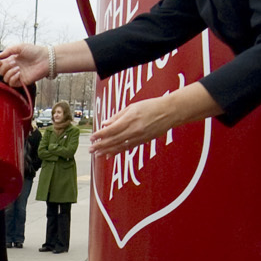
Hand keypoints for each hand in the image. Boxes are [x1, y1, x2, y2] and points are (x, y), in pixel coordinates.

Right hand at [0, 42, 50, 88]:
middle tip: (13, 63)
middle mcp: (14, 68)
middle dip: (4, 67)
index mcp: (12, 60)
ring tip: (17, 68)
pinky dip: (13, 78)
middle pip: (1, 72)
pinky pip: (12, 83)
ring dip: (9, 73)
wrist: (46, 59)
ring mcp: (18, 75)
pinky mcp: (22, 81)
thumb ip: (8, 50)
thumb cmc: (35, 51)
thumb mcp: (20, 47)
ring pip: (5, 79)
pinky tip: (18, 73)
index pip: (0, 65)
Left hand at [90, 84, 209, 158]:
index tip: (92, 138)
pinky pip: (127, 148)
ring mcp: (138, 137)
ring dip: (107, 151)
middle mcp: (133, 130)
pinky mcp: (143, 141)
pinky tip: (110, 154)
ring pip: (119, 146)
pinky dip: (117, 152)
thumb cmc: (151, 106)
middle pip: (113, 140)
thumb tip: (105, 123)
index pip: (110, 130)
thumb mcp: (132, 107)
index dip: (100, 135)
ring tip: (97, 154)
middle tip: (90, 150)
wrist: (169, 112)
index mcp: (130, 120)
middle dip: (100, 146)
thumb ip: (118, 116)